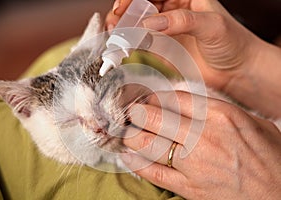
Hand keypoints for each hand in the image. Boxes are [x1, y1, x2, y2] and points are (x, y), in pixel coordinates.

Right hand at [106, 0, 258, 89]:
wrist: (237, 72)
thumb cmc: (233, 43)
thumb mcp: (212, 26)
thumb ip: (182, 21)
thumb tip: (150, 23)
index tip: (122, 7)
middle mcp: (173, 12)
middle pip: (141, 6)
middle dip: (125, 13)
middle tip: (115, 23)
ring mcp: (166, 31)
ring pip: (138, 25)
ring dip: (124, 30)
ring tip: (115, 36)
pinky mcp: (164, 50)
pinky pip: (143, 45)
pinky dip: (131, 46)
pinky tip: (123, 49)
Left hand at [121, 91, 280, 198]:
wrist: (280, 195)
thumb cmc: (270, 158)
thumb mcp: (251, 123)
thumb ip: (219, 110)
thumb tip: (190, 103)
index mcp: (220, 115)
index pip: (173, 97)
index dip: (153, 97)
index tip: (147, 100)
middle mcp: (204, 136)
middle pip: (153, 117)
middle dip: (136, 114)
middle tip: (132, 115)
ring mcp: (195, 164)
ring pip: (147, 143)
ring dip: (132, 136)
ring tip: (128, 133)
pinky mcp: (190, 189)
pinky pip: (153, 173)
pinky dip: (136, 163)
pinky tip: (127, 156)